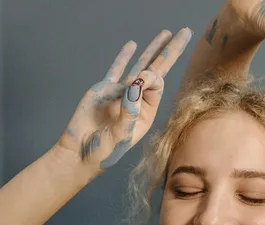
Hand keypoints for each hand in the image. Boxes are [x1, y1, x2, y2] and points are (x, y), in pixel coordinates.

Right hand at [56, 28, 192, 169]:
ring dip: (152, 49)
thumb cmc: (104, 151)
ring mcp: (121, 93)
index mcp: (147, 111)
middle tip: (184, 33)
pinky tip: (132, 45)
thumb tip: (135, 85)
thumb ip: (129, 112)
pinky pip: (116, 69)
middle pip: (157, 70)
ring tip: (165, 34)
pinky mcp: (104, 90)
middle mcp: (137, 99)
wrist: (79, 152)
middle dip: (170, 51)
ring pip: (139, 66)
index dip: (151, 76)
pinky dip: (124, 57)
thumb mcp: (120, 135)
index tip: (137, 82)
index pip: (156, 84)